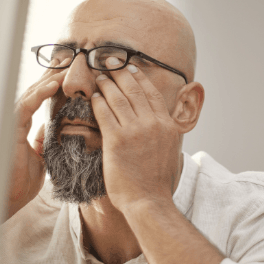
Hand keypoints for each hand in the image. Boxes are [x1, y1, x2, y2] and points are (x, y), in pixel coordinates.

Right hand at [6, 58, 68, 219]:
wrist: (9, 199)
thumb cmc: (22, 181)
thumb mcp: (40, 157)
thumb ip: (43, 140)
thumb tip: (51, 127)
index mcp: (25, 126)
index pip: (40, 99)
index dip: (54, 85)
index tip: (71, 73)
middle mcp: (18, 121)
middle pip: (36, 91)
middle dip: (52, 74)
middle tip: (70, 60)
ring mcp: (13, 123)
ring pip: (31, 93)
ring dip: (49, 79)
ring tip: (65, 66)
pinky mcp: (10, 129)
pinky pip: (26, 106)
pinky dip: (40, 94)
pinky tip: (54, 84)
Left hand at [91, 59, 179, 213]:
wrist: (149, 201)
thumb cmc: (157, 181)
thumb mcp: (170, 151)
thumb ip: (164, 133)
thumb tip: (161, 123)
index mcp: (166, 126)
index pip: (152, 94)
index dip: (139, 78)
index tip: (130, 68)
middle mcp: (153, 124)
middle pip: (134, 90)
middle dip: (120, 73)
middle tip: (110, 62)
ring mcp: (135, 131)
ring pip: (118, 99)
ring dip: (107, 84)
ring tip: (99, 76)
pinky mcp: (117, 140)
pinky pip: (105, 114)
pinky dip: (98, 103)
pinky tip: (93, 97)